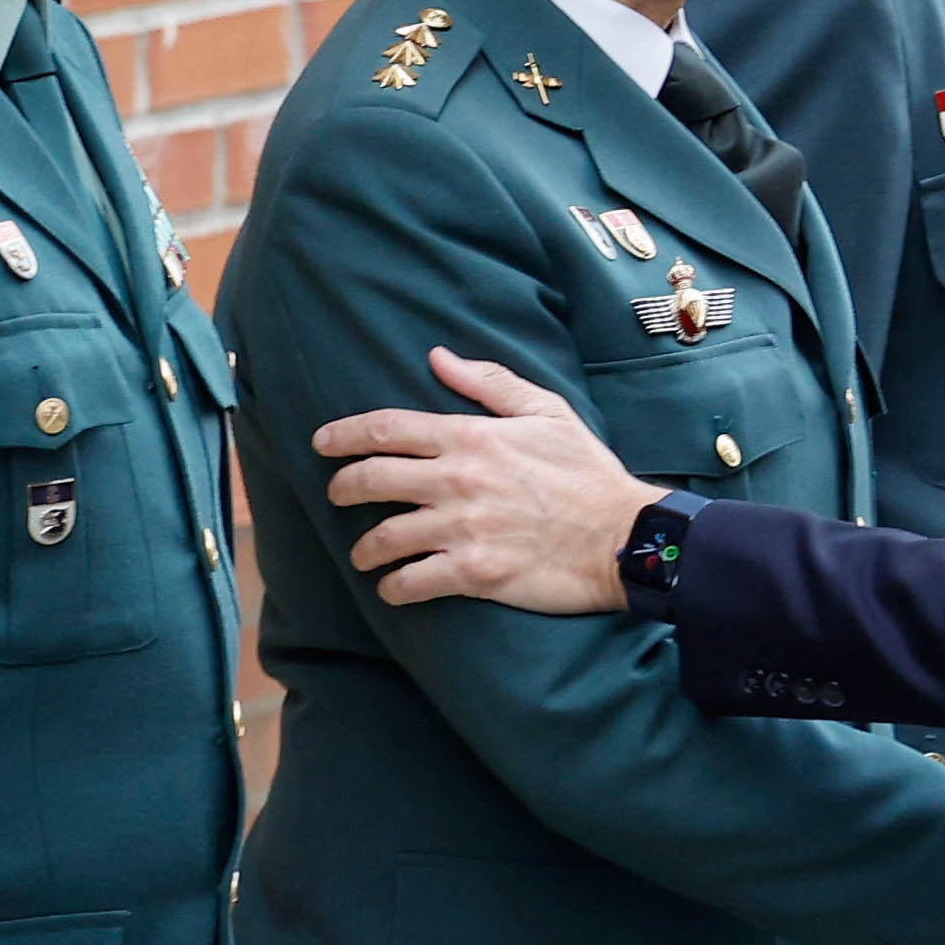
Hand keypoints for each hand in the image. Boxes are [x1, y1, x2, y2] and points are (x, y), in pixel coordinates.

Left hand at [312, 348, 650, 609]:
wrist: (623, 536)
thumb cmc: (586, 472)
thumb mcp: (546, 412)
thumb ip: (488, 383)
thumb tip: (438, 358)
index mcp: (471, 437)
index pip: (387, 429)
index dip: (344, 435)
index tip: (322, 444)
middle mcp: (458, 481)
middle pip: (371, 480)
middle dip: (342, 489)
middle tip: (337, 497)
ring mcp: (462, 529)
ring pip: (383, 538)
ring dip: (365, 548)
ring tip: (365, 553)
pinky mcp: (473, 573)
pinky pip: (410, 582)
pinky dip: (393, 587)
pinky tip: (393, 586)